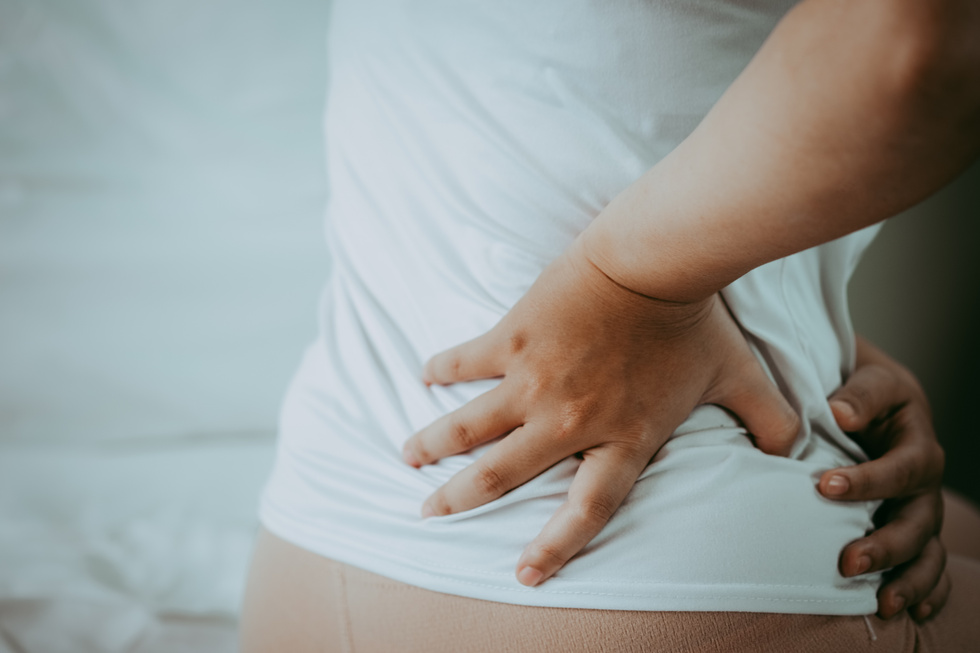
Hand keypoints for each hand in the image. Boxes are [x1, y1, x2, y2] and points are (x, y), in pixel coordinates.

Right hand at [403, 241, 799, 586]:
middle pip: (504, 475)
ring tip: (407, 460)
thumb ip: (768, 421)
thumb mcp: (739, 375)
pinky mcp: (512, 338)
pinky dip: (440, 369)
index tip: (524, 573)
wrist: (654, 261)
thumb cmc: (695, 321)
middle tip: (429, 514)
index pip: (585, 511)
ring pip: (470, 426)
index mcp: (620, 438)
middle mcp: (569, 421)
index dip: (555, 548)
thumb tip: (799, 453)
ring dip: (433, 445)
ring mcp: (534, 380)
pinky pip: (465, 360)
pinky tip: (422, 375)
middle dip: (461, 500)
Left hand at [817, 336, 946, 620]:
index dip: (868, 481)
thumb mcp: (872, 381)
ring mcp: (920, 513)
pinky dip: (927, 592)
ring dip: (907, 579)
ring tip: (882, 603)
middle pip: (918, 522)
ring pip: (926, 552)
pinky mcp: (912, 532)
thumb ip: (860, 396)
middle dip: (886, 545)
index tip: (824, 485)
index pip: (901, 469)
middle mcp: (924, 487)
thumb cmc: (868, 392)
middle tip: (848, 561)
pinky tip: (912, 613)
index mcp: (918, 447)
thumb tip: (841, 413)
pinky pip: (931, 568)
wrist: (876, 401)